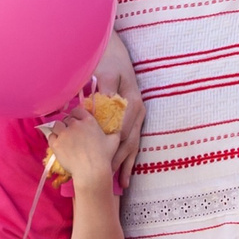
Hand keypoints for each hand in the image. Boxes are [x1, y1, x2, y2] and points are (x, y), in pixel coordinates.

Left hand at [47, 106, 117, 182]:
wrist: (91, 171)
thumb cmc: (104, 157)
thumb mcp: (114, 141)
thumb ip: (114, 131)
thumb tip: (116, 128)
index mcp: (89, 121)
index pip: (77, 110)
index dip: (76, 115)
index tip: (76, 121)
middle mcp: (75, 125)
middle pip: (67, 119)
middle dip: (68, 124)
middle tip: (71, 133)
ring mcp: (64, 134)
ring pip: (57, 125)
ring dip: (59, 129)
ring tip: (63, 137)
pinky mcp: (56, 144)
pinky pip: (50, 136)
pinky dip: (53, 139)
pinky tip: (58, 144)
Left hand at [92, 35, 144, 187]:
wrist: (116, 53)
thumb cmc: (108, 62)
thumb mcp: (107, 73)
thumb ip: (105, 90)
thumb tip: (99, 106)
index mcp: (132, 103)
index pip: (121, 132)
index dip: (111, 149)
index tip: (100, 164)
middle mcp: (138, 112)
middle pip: (129, 143)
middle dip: (118, 162)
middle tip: (106, 181)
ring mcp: (138, 116)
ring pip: (133, 145)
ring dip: (126, 164)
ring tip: (120, 185)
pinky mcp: (135, 119)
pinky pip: (133, 141)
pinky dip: (129, 158)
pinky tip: (126, 174)